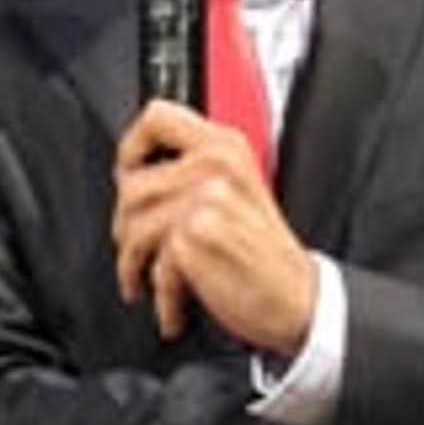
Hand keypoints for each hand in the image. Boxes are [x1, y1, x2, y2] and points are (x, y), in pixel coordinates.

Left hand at [112, 99, 316, 352]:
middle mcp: (217, 165)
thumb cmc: (267, 254)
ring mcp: (207, 199)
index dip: (130, 148)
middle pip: (130, 184)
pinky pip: (152, 265)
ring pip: (132, 227)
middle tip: (135, 247)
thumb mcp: (239, 192)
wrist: (298, 296)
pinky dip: (160, 296)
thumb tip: (134, 174)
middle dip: (125, 225)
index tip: (127, 174)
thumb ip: (194, 171)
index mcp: (226, 146)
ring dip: (132, 264)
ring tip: (146, 278)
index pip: (157, 117)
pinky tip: (173, 307)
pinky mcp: (198, 237)